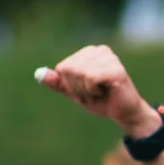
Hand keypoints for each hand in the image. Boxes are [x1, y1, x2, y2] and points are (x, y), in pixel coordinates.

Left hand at [34, 46, 160, 136]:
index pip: (62, 68)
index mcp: (89, 53)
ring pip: (78, 73)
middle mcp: (99, 50)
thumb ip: (58, 83)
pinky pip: (89, 77)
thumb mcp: (75, 92)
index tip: (87, 90)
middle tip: (95, 93)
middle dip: (78, 88)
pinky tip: (106, 91)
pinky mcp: (115, 69)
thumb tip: (38, 74)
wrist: (125, 114)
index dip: (71, 85)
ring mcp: (108, 58)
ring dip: (86, 91)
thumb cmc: (102, 101)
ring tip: (100, 92)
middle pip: (68, 69)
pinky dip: (93, 90)